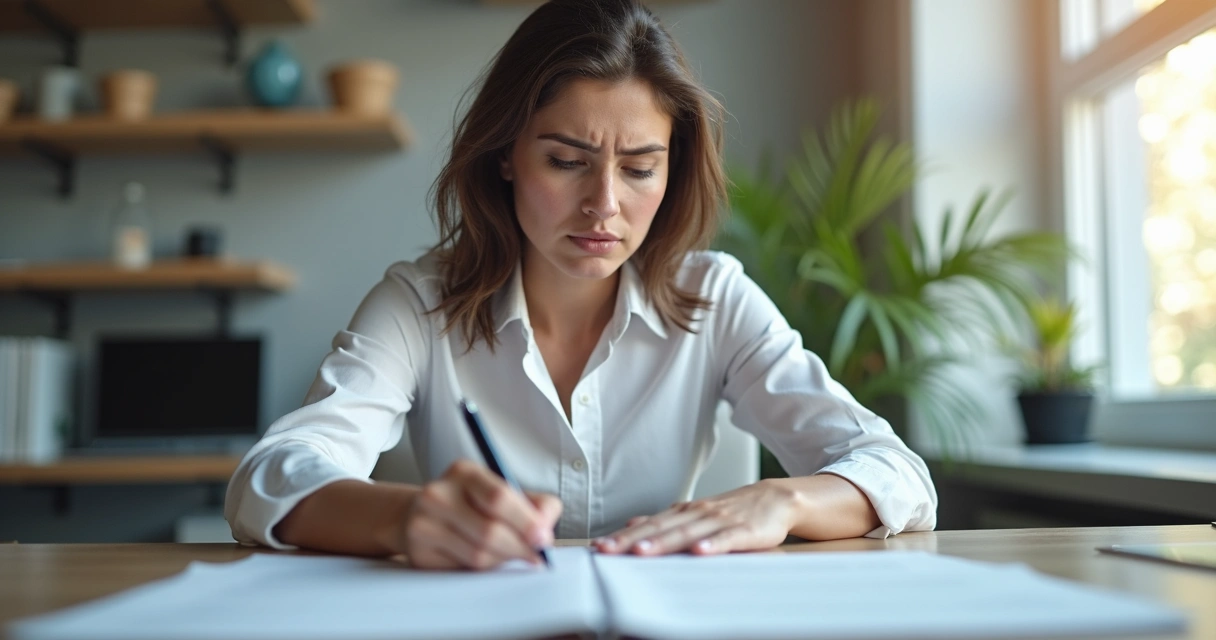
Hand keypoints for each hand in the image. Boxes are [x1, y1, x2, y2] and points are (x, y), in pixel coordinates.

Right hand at [397, 459, 561, 569]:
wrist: (419, 514)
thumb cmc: (471, 504)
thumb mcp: (502, 491)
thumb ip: (534, 505)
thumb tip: (545, 530)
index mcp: (464, 472)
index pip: (499, 497)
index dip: (526, 521)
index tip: (543, 538)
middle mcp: (438, 494)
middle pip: (489, 531)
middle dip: (520, 547)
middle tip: (536, 556)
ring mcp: (423, 524)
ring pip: (478, 555)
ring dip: (502, 560)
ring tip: (510, 554)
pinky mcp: (419, 553)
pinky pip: (462, 569)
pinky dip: (482, 569)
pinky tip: (486, 559)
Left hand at [594, 479, 796, 555]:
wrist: (775, 497)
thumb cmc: (732, 510)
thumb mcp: (695, 513)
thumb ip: (665, 520)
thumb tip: (632, 523)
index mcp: (684, 512)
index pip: (648, 525)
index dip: (623, 536)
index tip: (599, 547)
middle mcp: (697, 514)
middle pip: (660, 528)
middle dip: (632, 540)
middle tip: (608, 550)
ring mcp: (719, 521)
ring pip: (687, 533)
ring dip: (663, 542)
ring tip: (642, 552)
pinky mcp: (744, 531)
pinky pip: (726, 539)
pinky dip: (712, 545)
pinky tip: (699, 553)